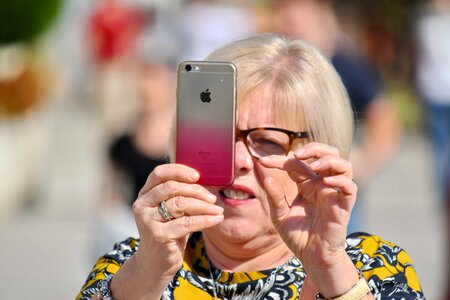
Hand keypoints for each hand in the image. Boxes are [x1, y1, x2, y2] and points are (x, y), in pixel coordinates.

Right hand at [132, 164, 223, 276]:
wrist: (156, 263)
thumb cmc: (169, 232)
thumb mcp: (173, 211)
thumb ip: (181, 196)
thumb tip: (206, 182)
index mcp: (145, 194)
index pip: (159, 173)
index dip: (179, 170)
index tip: (197, 175)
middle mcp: (142, 205)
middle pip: (172, 187)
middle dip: (196, 190)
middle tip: (212, 198)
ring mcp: (148, 220)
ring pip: (180, 204)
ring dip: (204, 206)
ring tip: (217, 210)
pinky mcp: (158, 235)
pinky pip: (187, 223)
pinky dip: (205, 220)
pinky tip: (216, 219)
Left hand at [258, 142, 356, 268]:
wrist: (311, 258)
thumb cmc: (298, 236)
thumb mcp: (280, 216)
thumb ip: (275, 197)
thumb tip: (267, 178)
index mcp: (306, 184)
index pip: (297, 163)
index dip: (280, 159)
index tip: (263, 162)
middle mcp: (322, 185)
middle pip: (328, 154)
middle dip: (314, 148)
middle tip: (297, 154)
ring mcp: (334, 194)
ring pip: (343, 165)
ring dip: (329, 160)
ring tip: (314, 166)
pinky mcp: (343, 206)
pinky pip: (350, 188)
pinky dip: (340, 180)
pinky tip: (325, 181)